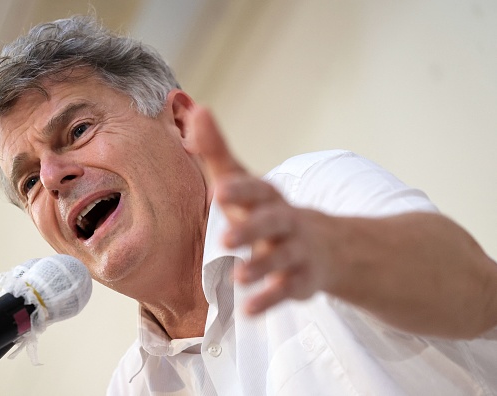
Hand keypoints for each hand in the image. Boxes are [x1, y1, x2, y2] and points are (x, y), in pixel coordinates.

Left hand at [190, 106, 339, 314]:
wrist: (324, 245)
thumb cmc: (268, 210)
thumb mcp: (244, 182)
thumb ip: (218, 152)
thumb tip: (198, 109)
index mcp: (268, 197)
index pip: (258, 189)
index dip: (241, 189)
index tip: (220, 190)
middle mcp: (285, 221)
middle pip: (272, 222)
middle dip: (251, 229)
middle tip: (225, 238)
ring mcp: (296, 251)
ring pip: (281, 258)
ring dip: (262, 266)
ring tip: (240, 277)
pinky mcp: (300, 280)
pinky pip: (286, 290)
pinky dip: (270, 299)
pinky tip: (250, 311)